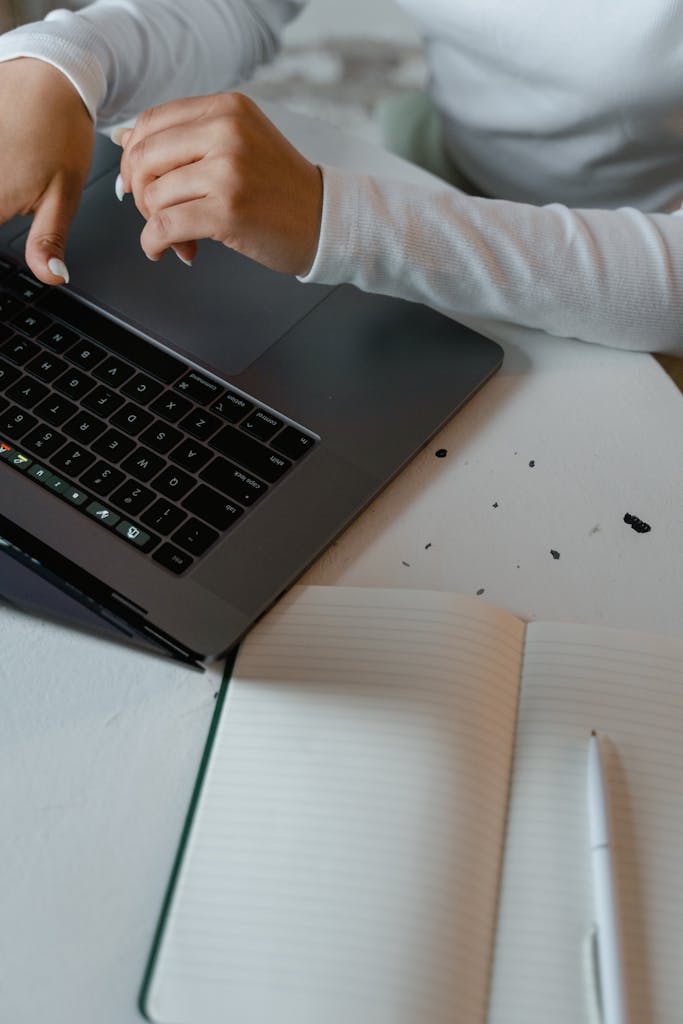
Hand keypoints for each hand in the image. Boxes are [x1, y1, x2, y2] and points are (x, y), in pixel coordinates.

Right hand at [0, 58, 93, 282]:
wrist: (49, 76)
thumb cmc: (61, 133)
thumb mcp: (63, 196)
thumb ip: (48, 240)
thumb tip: (51, 277)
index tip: (7, 251)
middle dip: (3, 210)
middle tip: (13, 204)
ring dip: (1, 199)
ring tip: (17, 178)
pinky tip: (9, 167)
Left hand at [118, 92, 322, 275]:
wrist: (324, 221)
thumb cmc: (281, 189)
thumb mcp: (240, 143)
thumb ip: (188, 138)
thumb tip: (125, 139)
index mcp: (227, 108)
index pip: (152, 122)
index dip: (133, 156)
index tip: (136, 182)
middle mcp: (226, 132)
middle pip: (144, 157)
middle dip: (139, 192)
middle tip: (154, 213)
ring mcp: (226, 171)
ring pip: (153, 195)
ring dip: (154, 223)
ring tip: (179, 237)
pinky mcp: (226, 211)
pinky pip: (165, 226)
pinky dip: (154, 243)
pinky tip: (166, 251)